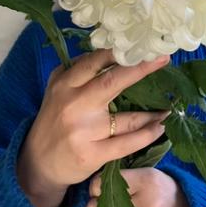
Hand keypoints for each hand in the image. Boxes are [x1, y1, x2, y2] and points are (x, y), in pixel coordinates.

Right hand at [17, 49, 170, 206]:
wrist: (39, 162)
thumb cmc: (54, 119)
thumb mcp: (57, 89)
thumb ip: (77, 70)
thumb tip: (108, 52)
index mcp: (65, 84)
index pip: (94, 62)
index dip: (118, 52)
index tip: (141, 45)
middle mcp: (74, 104)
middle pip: (112, 82)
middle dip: (140, 69)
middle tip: (162, 59)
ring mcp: (84, 131)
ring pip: (127, 118)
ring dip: (152, 113)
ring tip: (167, 108)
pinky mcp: (92, 154)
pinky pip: (127, 143)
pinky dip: (147, 134)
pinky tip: (159, 128)